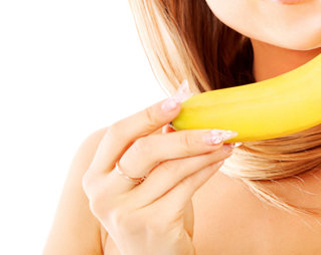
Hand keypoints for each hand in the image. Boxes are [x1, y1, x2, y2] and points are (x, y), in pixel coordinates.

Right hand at [82, 82, 237, 254]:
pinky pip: (187, 187)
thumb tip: (182, 94)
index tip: (178, 98)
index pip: (117, 134)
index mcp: (95, 176)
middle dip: (182, 134)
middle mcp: (103, 195)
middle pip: (144, 150)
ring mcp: (126, 213)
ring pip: (171, 169)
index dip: (148, 113)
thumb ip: (154, 145)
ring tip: (225, 138)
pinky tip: (221, 158)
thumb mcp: (144, 179)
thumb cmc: (152, 210)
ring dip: (203, 150)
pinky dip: (207, 168)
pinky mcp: (153, 225)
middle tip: (212, 122)